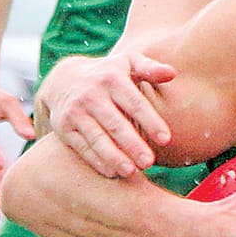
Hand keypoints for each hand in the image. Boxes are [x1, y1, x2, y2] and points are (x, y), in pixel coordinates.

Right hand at [41, 49, 176, 179]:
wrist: (62, 79)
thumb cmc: (108, 74)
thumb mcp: (127, 63)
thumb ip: (150, 68)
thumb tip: (172, 73)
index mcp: (112, 79)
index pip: (134, 103)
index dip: (150, 121)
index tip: (166, 139)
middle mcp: (91, 95)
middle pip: (115, 124)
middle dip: (132, 144)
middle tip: (149, 162)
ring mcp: (75, 112)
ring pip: (97, 138)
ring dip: (114, 157)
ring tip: (131, 172)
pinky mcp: (64, 127)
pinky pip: (81, 147)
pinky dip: (96, 161)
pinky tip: (112, 173)